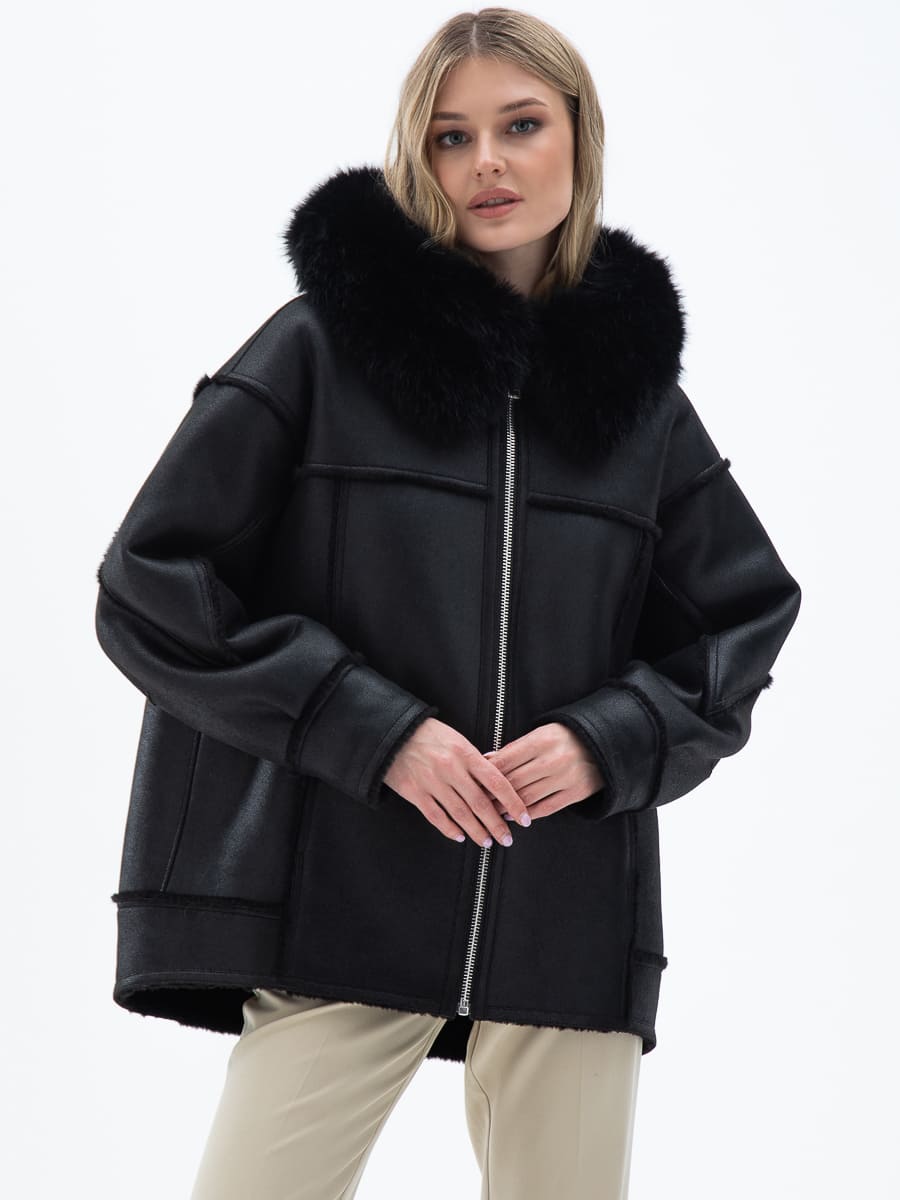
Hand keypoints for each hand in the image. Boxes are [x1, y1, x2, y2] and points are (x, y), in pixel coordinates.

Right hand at [383, 717, 532, 845]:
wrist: (394, 733)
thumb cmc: (429, 735)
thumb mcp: (457, 740)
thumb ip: (475, 762)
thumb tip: (495, 785)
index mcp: (465, 754)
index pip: (497, 782)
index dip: (513, 802)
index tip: (524, 818)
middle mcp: (451, 769)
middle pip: (481, 803)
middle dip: (497, 825)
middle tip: (507, 839)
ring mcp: (432, 782)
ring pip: (460, 813)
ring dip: (476, 831)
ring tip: (487, 842)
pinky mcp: (415, 792)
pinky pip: (436, 816)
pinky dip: (449, 829)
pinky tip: (460, 837)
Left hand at [483, 722, 605, 820]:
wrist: (601, 744)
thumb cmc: (563, 738)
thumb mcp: (540, 735)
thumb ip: (515, 748)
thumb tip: (487, 760)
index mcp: (542, 740)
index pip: (506, 760)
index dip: (487, 774)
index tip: (474, 782)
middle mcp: (554, 759)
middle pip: (514, 781)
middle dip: (493, 794)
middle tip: (478, 801)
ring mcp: (566, 778)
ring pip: (528, 797)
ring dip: (507, 807)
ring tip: (493, 812)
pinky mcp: (575, 793)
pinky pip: (547, 807)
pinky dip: (529, 814)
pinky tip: (516, 817)